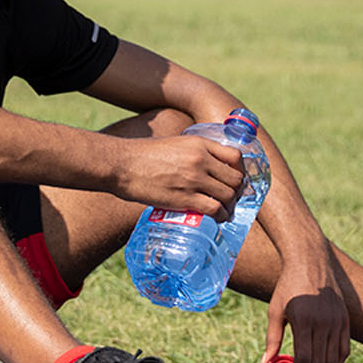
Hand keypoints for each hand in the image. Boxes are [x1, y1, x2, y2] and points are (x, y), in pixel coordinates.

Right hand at [113, 135, 243, 220]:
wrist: (122, 164)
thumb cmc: (143, 155)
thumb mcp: (174, 143)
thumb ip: (192, 152)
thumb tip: (203, 167)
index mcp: (199, 144)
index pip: (235, 157)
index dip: (240, 171)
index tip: (235, 179)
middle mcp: (201, 160)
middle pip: (235, 179)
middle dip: (236, 192)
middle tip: (230, 199)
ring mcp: (193, 179)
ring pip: (228, 196)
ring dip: (230, 206)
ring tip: (224, 212)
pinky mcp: (184, 198)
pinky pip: (214, 209)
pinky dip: (220, 216)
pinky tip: (217, 219)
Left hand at [260, 249, 349, 362]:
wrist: (310, 262)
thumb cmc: (288, 286)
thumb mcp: (275, 311)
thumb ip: (272, 339)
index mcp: (304, 320)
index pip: (304, 359)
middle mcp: (324, 322)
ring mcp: (338, 321)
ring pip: (334, 359)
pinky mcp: (345, 319)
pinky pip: (344, 349)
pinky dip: (336, 361)